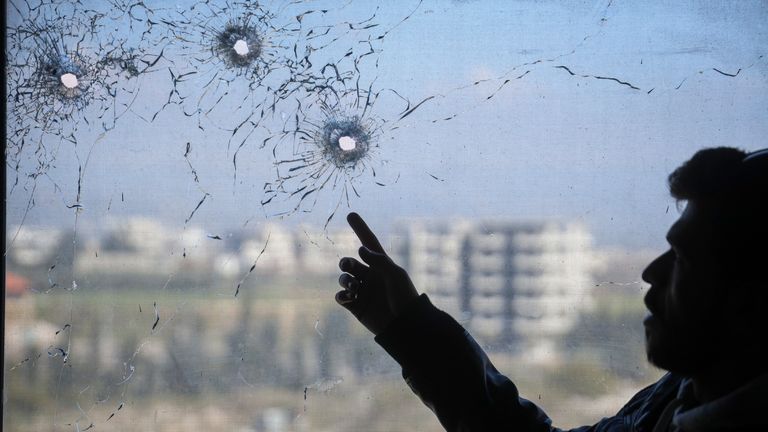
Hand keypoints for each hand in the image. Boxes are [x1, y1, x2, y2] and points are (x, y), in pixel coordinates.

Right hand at [336, 212, 418, 334]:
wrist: (404, 325)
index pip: (368, 243)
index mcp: (382, 266)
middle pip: (350, 263)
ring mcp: (362, 291)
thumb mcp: (395, 275)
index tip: (351, 214)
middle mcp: (370, 276)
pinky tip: (349, 297)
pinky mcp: (355, 306)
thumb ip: (378, 261)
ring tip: (353, 288)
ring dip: (344, 280)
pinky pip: (340, 297)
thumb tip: (360, 249)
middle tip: (349, 266)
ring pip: (343, 279)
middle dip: (346, 263)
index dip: (360, 229)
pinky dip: (341, 295)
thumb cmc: (404, 298)